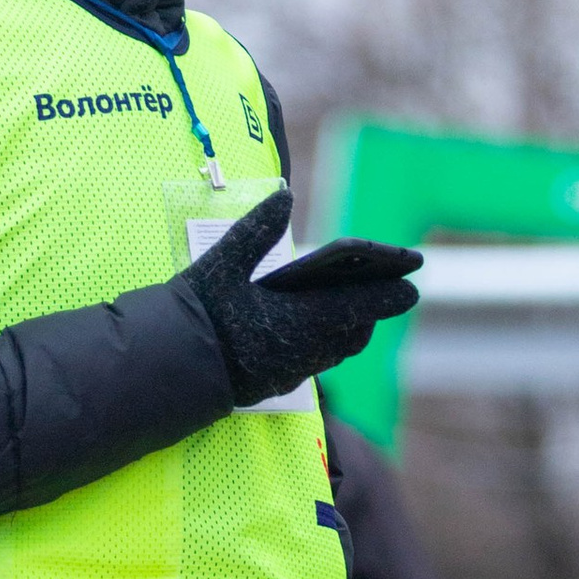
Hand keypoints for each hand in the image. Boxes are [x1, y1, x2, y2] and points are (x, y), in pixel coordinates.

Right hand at [188, 189, 418, 403]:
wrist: (164, 369)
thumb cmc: (194, 315)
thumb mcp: (221, 264)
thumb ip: (255, 230)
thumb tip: (284, 196)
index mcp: (299, 323)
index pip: (359, 307)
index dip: (388, 293)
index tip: (413, 283)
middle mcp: (303, 353)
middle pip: (353, 331)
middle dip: (371, 310)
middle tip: (389, 288)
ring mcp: (290, 372)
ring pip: (335, 350)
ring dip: (349, 327)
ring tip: (357, 305)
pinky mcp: (274, 382)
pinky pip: (314, 361)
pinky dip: (326, 341)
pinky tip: (315, 326)